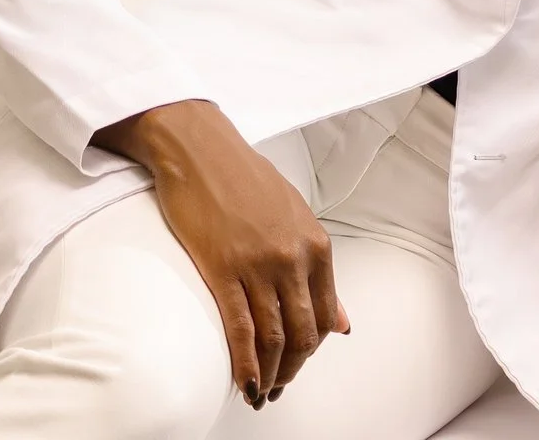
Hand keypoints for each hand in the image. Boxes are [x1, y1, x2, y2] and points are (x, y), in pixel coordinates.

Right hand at [92, 99, 349, 408]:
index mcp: (315, 245)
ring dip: (270, 374)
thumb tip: (340, 321)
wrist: (197, 146)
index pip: (325, 316)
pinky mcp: (223, 268)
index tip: (298, 363)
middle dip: (293, 369)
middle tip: (279, 387)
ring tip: (260, 392)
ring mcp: (258, 265)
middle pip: (303, 334)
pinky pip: (239, 328)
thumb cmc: (240, 174)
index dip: (313, 349)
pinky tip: (244, 381)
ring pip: (274, 338)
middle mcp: (293, 258)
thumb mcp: (293, 215)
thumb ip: (317, 268)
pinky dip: (245, 362)